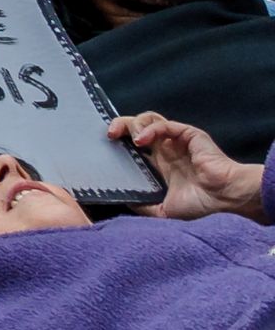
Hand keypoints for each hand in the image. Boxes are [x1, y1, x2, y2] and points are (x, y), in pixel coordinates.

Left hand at [110, 113, 264, 221]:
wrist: (225, 197)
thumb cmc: (202, 203)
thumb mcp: (165, 210)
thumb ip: (144, 206)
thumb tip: (124, 202)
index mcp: (160, 163)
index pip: (132, 145)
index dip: (118, 142)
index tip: (104, 147)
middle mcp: (165, 149)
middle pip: (136, 126)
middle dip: (120, 126)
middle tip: (109, 136)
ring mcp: (175, 140)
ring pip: (148, 119)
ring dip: (134, 124)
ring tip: (129, 139)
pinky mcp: (187, 134)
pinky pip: (164, 124)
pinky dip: (150, 128)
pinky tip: (142, 141)